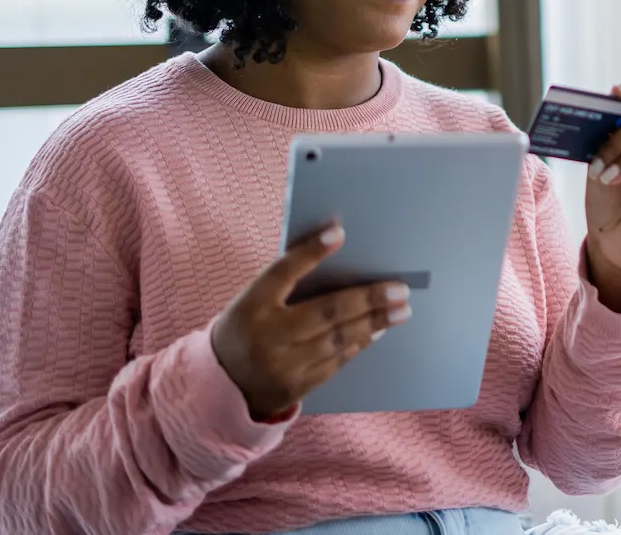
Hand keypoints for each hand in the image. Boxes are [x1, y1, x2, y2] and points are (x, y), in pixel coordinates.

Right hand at [210, 223, 411, 420]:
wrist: (221, 384)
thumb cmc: (247, 328)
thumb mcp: (254, 299)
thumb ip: (287, 279)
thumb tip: (336, 247)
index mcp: (250, 304)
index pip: (282, 271)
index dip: (311, 252)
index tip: (340, 233)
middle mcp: (266, 335)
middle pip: (325, 311)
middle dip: (367, 298)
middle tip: (400, 288)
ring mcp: (281, 365)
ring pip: (337, 339)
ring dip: (374, 322)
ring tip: (400, 309)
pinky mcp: (295, 386)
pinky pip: (335, 362)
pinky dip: (359, 343)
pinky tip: (378, 330)